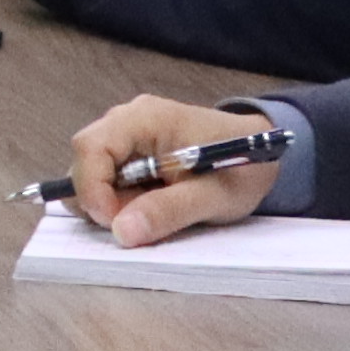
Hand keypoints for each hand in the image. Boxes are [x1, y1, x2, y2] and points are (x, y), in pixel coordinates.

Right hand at [61, 94, 282, 248]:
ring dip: (114, 203)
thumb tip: (122, 232)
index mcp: (145, 118)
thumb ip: (168, 211)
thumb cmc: (243, 168)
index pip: (90, 146)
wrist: (263, 156)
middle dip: (103, 200)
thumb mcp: (212, 196)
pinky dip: (121, 201)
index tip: (113, 222)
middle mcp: (126, 120)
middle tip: (138, 222)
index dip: (91, 187)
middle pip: (85, 161)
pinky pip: (106, 180)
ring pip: (92, 175)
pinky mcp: (128, 153)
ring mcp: (125, 136)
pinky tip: (152, 204)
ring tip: (156, 210)